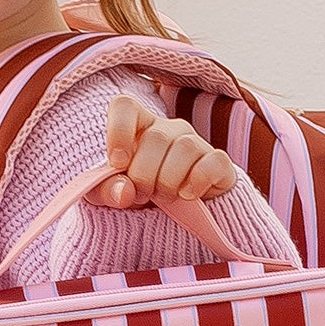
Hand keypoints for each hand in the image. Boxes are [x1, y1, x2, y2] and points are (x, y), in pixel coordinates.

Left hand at [90, 93, 240, 209]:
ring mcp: (196, 142)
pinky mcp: (218, 162)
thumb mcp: (113, 195)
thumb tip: (123, 193)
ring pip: (185, 148)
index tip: (118, 163)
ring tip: (164, 198)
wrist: (176, 219)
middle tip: (143, 195)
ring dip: (169, 181)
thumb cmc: (140, 196)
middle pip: (156, 138)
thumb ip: (106, 191)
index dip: (118, 131)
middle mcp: (168, 129)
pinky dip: (197, 182)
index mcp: (137, 127)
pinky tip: (187, 195)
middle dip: (144, 175)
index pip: (124, 106)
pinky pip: (212, 163)